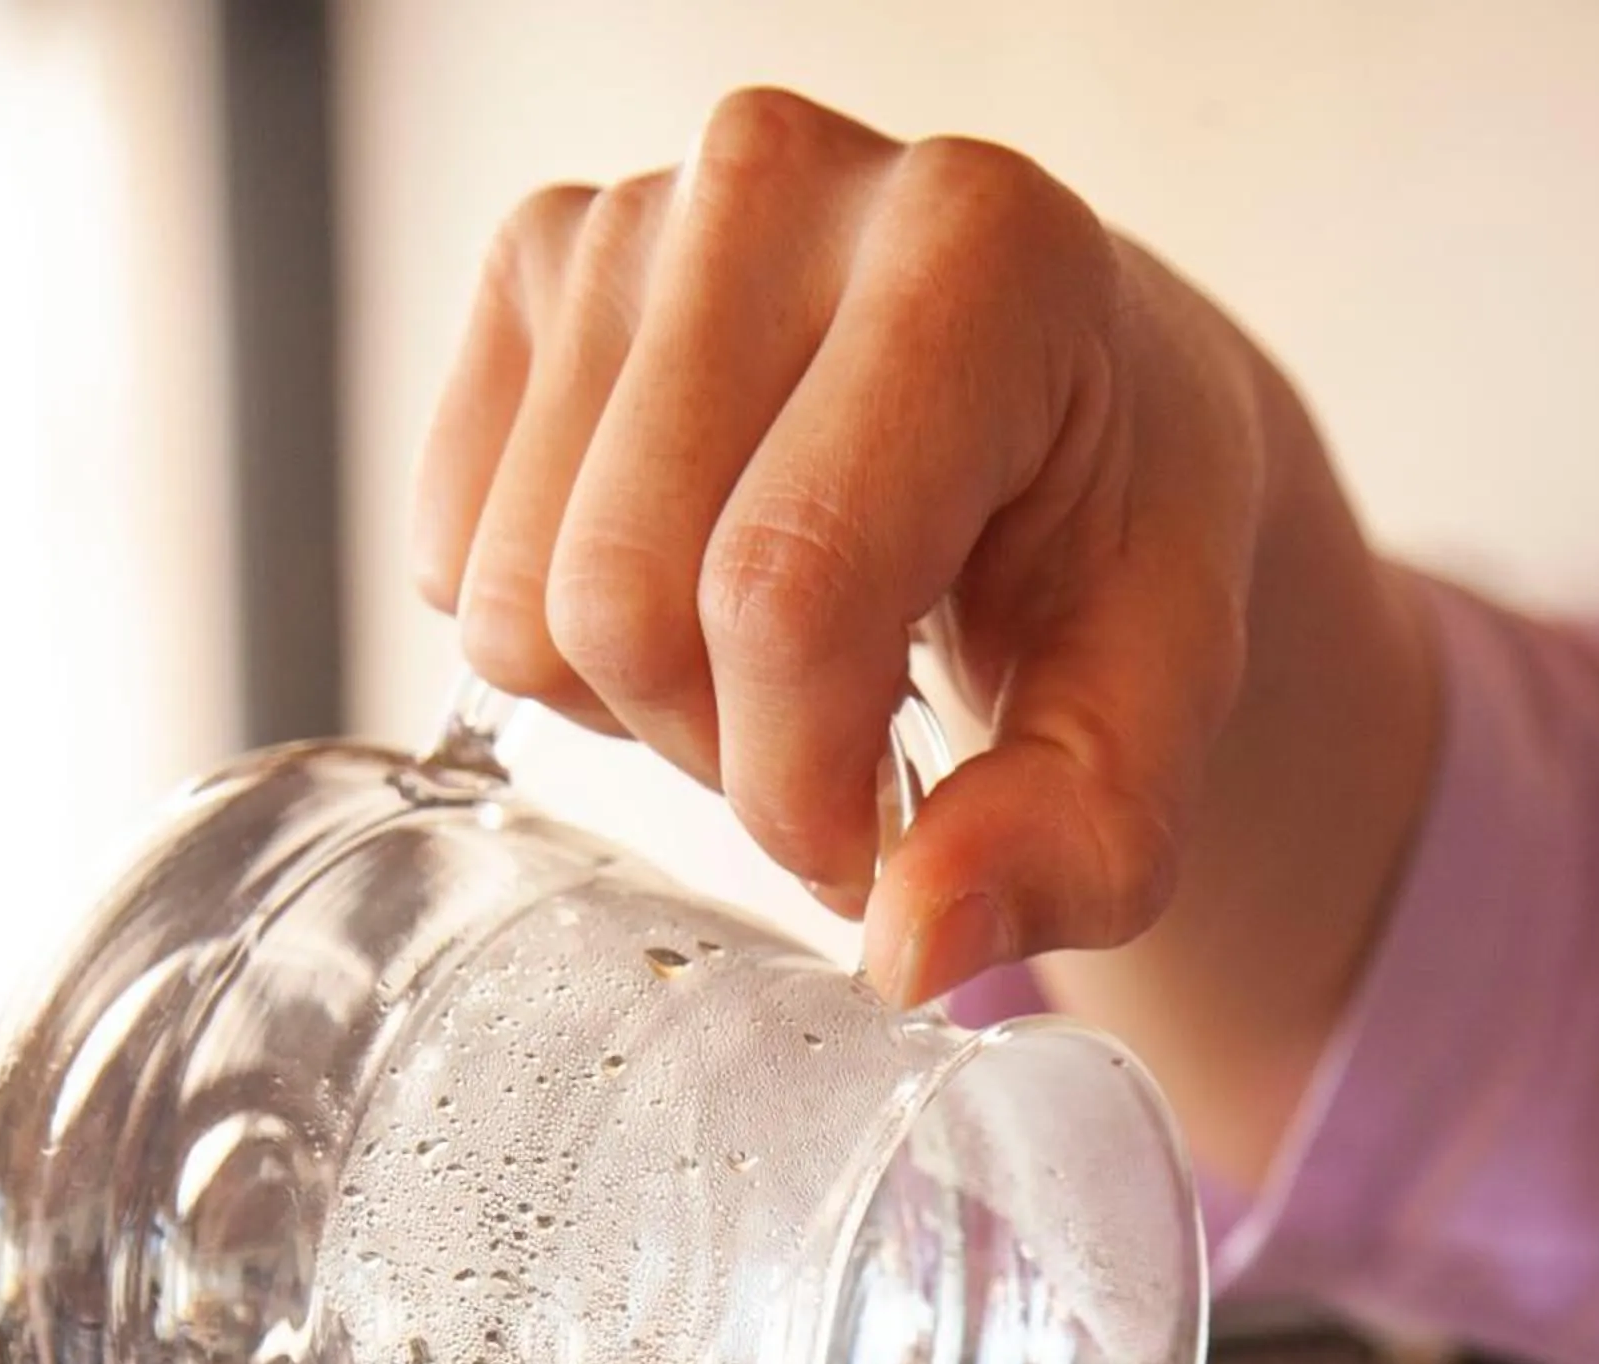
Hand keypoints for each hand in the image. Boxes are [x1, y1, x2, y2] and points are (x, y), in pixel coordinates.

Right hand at [413, 91, 1434, 1180]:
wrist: (1065, 407)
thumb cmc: (1105, 551)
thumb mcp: (1147, 724)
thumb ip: (1070, 848)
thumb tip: (909, 947)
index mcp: (979, 258)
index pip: (784, 588)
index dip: (802, 787)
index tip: (873, 846)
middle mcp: (783, 180)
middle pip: (620, 601)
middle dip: (722, 754)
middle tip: (832, 747)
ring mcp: (632, 214)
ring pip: (516, 601)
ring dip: (636, 708)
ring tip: (764, 667)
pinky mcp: (530, 265)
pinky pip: (451, 561)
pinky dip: (557, 644)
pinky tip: (682, 592)